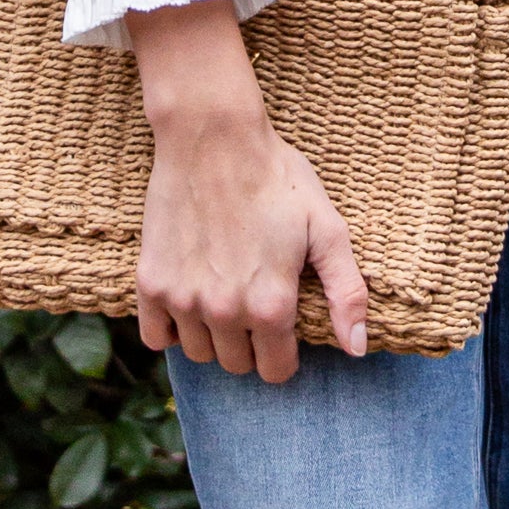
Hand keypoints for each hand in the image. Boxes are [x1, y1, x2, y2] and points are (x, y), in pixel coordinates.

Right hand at [129, 0, 367, 378]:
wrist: (214, 138)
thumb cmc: (277, 179)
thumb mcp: (328, 230)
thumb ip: (346, 294)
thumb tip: (357, 349)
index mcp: (271, 305)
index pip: (276, 370)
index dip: (285, 353)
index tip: (284, 326)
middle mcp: (225, 311)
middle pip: (238, 365)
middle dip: (251, 345)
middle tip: (255, 303)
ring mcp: (183, 299)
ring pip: (199, 354)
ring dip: (213, 336)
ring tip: (225, 296)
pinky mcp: (151, 282)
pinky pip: (155, 337)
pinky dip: (171, 329)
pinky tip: (189, 301)